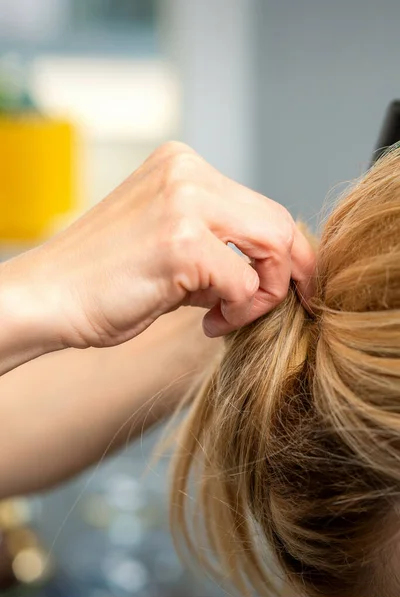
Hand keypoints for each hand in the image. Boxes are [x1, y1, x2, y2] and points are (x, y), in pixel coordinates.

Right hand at [0, 142, 315, 354]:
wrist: (47, 298)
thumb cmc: (103, 280)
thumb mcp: (166, 241)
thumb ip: (216, 243)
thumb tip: (267, 268)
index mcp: (182, 166)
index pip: (261, 205)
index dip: (286, 251)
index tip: (291, 284)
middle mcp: (186, 173)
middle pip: (277, 222)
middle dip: (287, 273)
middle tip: (268, 308)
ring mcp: (183, 203)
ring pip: (272, 248)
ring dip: (262, 295)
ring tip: (226, 316)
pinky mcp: (181, 243)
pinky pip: (245, 284)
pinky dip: (238, 311)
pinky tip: (207, 323)